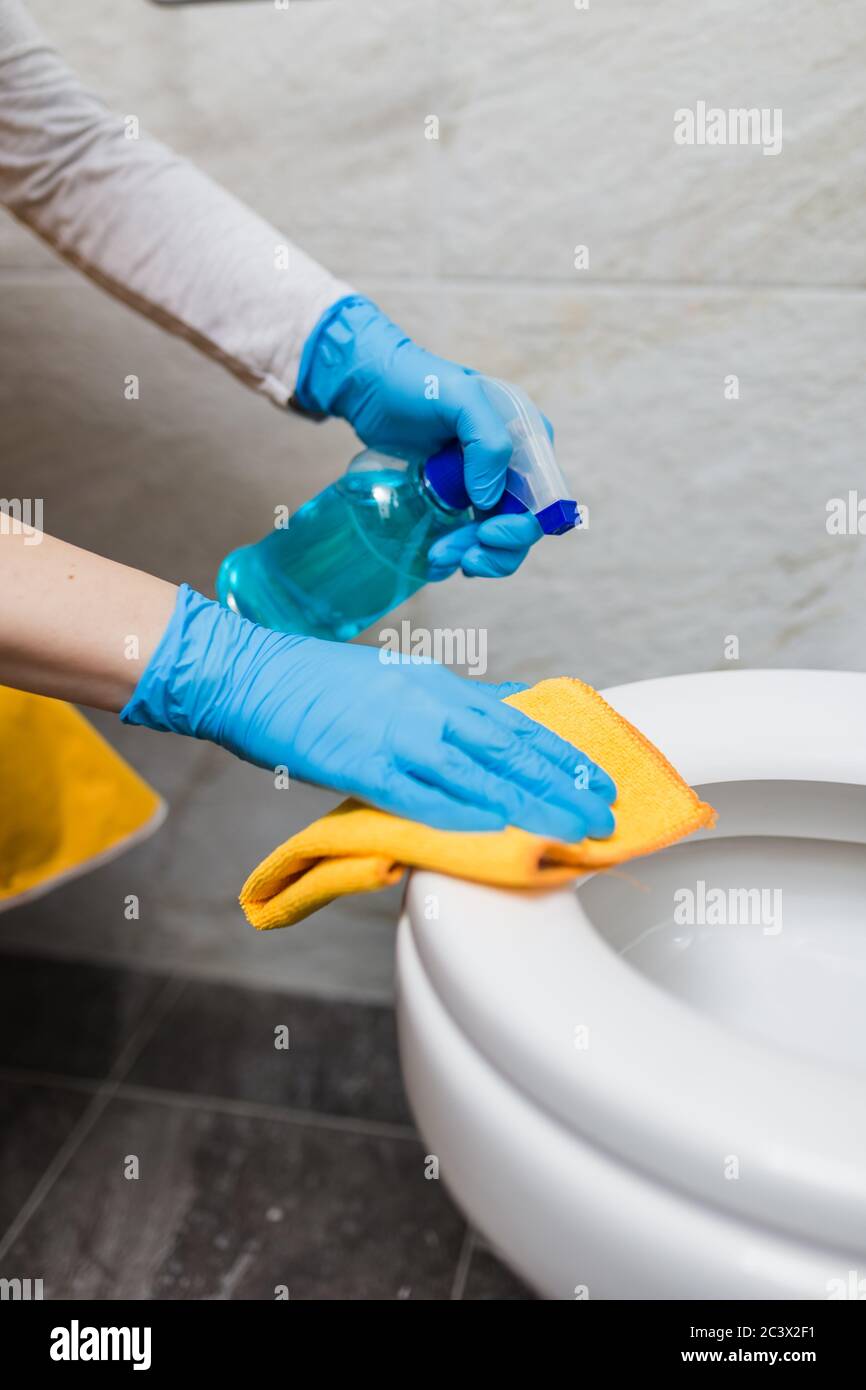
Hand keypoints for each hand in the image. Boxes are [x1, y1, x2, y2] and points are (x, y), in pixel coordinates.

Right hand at [121, 586, 615, 838]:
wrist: (252, 674)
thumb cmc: (319, 680)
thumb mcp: (399, 677)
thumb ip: (449, 701)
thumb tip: (500, 710)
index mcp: (439, 686)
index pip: (516, 723)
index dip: (561, 755)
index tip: (597, 779)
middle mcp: (429, 706)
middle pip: (512, 750)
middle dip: (564, 786)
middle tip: (606, 815)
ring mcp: (397, 734)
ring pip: (481, 775)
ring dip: (532, 807)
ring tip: (572, 833)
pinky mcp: (363, 765)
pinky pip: (422, 796)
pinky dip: (463, 815)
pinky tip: (498, 832)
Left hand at [294, 296, 549, 578]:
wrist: (372, 387)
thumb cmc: (417, 383)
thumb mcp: (459, 397)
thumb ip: (487, 441)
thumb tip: (490, 499)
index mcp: (529, 439)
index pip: (544, 500)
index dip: (522, 527)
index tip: (486, 533)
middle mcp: (515, 465)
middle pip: (521, 527)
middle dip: (491, 548)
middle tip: (452, 554)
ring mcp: (487, 483)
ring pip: (496, 539)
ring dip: (473, 556)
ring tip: (437, 557)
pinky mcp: (460, 498)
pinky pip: (472, 537)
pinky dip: (459, 554)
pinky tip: (436, 559)